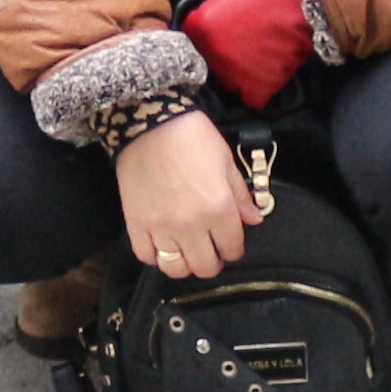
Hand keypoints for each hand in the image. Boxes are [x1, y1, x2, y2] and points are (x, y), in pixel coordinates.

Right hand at [114, 106, 255, 278]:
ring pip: (176, 268)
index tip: (230, 241)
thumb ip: (240, 194)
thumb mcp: (225, 160)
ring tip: (186, 251)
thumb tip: (254, 219)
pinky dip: (156, 256)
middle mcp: (190, 225)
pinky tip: (162, 244)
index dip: (234, 248)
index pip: (232, 248)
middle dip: (212, 261)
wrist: (148, 123)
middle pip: (205, 267)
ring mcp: (161, 227)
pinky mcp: (136, 224)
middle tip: (210, 250)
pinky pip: (146, 256)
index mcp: (218, 209)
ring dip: (185, 264)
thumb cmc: (192, 137)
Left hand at [164, 0, 312, 108]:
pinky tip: (264, 68)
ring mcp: (238, 73)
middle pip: (206, 58)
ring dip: (235, 69)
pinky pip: (250, 97)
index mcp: (203, 26)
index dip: (204, 23)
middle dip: (218, 47)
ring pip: (226, 79)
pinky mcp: (262, 85)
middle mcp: (216, 54)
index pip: (189, 33)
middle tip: (242, 31)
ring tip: (254, 48)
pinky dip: (255, 88)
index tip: (221, 16)